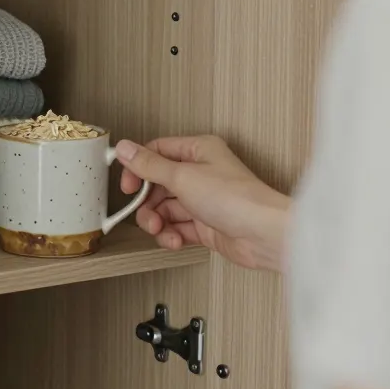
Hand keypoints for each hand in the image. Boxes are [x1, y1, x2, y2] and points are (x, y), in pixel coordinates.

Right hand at [116, 135, 289, 270]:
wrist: (264, 235)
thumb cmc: (236, 199)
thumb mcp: (182, 177)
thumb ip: (149, 165)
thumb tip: (125, 148)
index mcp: (199, 150)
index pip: (157, 152)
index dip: (138, 168)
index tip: (127, 186)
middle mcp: (201, 173)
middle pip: (158, 184)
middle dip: (148, 202)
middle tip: (146, 214)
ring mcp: (204, 200)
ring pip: (166, 209)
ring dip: (158, 222)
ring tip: (160, 230)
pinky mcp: (207, 224)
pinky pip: (178, 227)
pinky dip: (172, 235)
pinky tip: (176, 240)